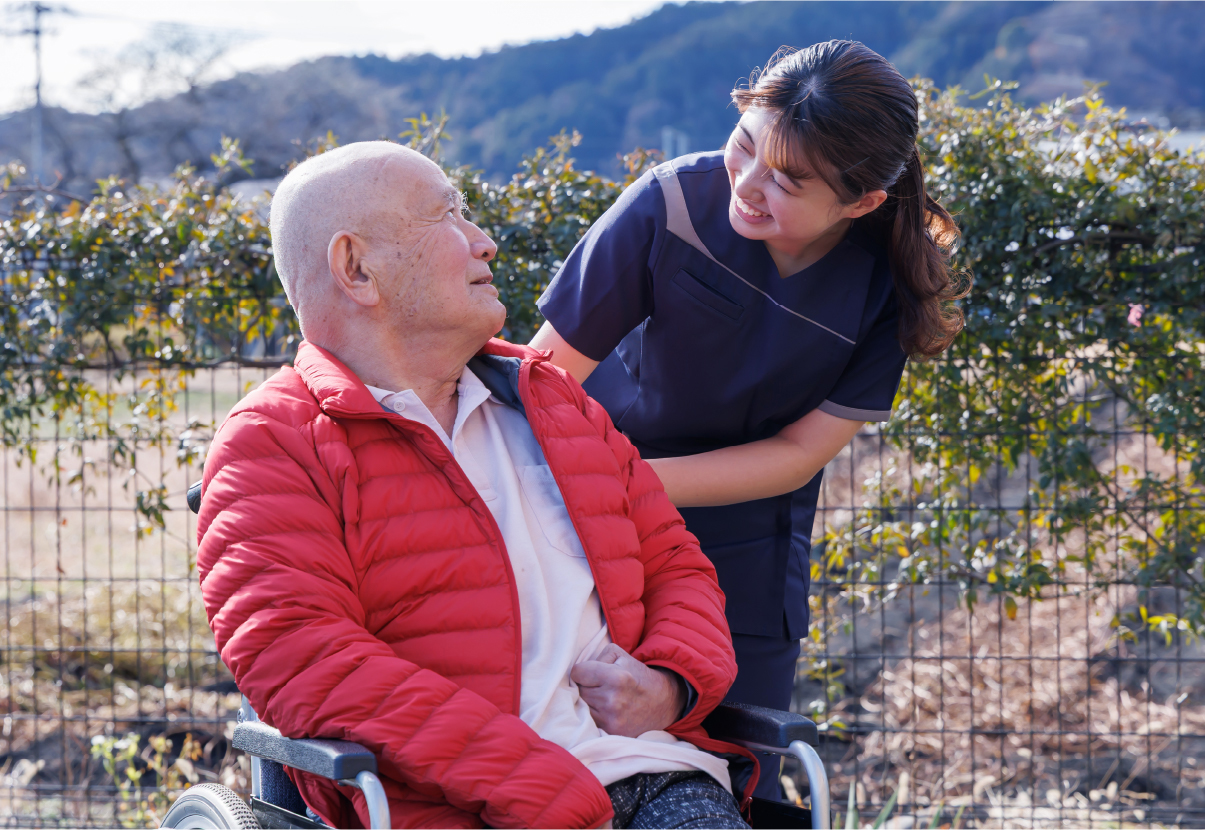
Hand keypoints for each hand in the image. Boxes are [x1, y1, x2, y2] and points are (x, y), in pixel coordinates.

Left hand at [569, 643, 685, 736]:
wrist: (662, 702)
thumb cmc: (637, 675)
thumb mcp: (621, 656)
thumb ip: (597, 656)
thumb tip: (578, 671)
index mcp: (616, 678)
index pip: (577, 673)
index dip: (582, 671)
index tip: (590, 673)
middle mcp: (612, 700)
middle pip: (578, 690)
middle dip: (586, 686)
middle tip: (600, 685)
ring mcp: (611, 719)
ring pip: (582, 706)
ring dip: (588, 701)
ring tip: (604, 697)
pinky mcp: (611, 732)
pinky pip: (589, 720)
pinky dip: (594, 714)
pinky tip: (606, 709)